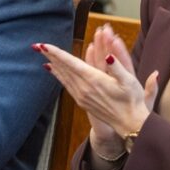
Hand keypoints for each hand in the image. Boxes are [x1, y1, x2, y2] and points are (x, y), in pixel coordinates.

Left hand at [39, 33, 158, 139]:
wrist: (130, 123)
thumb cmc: (132, 100)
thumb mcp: (129, 81)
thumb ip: (118, 67)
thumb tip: (109, 57)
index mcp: (94, 80)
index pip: (71, 63)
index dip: (56, 53)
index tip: (43, 45)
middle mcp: (84, 88)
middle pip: (63, 68)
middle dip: (50, 55)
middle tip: (36, 45)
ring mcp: (82, 96)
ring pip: (63, 76)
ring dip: (53, 64)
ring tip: (43, 54)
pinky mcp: (82, 102)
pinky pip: (66, 85)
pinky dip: (58, 76)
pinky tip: (53, 70)